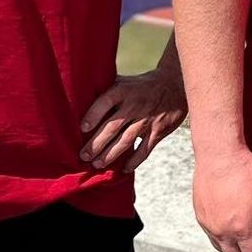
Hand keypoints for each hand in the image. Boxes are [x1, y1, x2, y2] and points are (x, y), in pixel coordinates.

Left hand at [80, 54, 187, 172]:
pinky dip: (134, 161)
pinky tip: (123, 169)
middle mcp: (135, 106)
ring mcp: (147, 120)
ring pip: (126, 141)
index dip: (93, 114)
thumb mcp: (124, 81)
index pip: (105, 102)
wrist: (174, 84)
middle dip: (96, 143)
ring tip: (97, 164)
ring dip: (110, 155)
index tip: (82, 128)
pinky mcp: (159, 131)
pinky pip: (145, 149)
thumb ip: (105, 89)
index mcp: (123, 91)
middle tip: (83, 156)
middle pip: (113, 127)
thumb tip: (78, 95)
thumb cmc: (142, 85)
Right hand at [192, 146, 251, 251]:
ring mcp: (209, 226)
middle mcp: (222, 232)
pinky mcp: (200, 217)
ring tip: (247, 223)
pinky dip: (224, 235)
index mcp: (242, 229)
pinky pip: (213, 236)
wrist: (219, 154)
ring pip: (224, 250)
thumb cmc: (244, 170)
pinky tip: (233, 217)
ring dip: (237, 245)